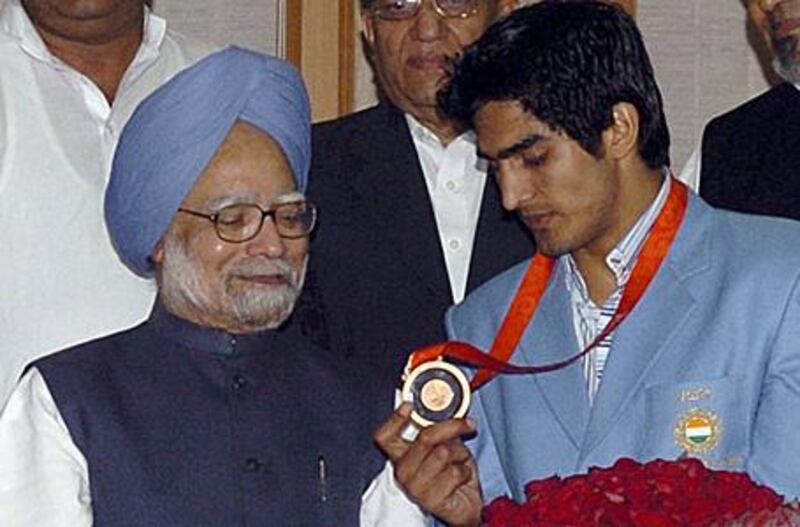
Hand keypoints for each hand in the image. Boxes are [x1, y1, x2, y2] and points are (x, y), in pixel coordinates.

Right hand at [373, 403, 482, 526]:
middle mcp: (402, 471)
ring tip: (460, 462)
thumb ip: (438, 430)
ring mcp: (414, 487)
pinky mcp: (430, 500)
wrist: (465, 505)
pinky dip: (466, 471)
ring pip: (444, 452)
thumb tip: (445, 411)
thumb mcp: (445, 445)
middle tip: (468, 424)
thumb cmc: (452, 473)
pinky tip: (462, 479)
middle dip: (452, 427)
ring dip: (461, 454)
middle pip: (425, 437)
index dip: (395, 419)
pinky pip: (455, 472)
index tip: (409, 405)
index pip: (385, 436)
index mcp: (400, 455)